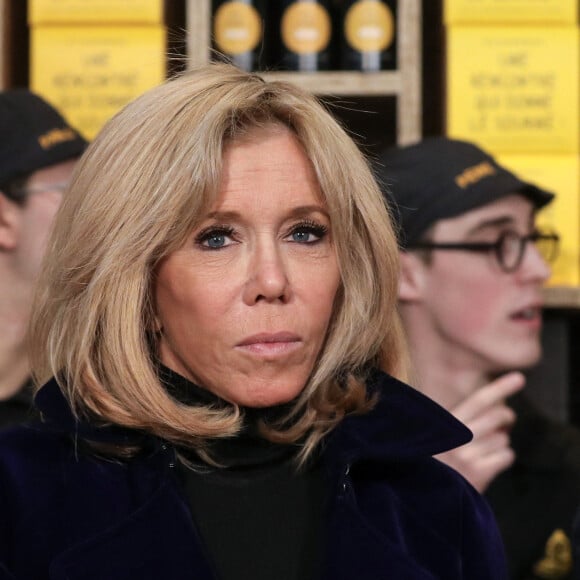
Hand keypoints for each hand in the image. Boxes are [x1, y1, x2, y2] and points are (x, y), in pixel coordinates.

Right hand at [435, 372, 524, 492]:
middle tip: (506, 418)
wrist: (422, 493)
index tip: (519, 378)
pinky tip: (489, 462)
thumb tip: (496, 407)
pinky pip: (506, 456)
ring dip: (500, 441)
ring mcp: (468, 456)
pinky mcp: (478, 474)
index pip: (478, 400)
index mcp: (446, 423)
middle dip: (507, 416)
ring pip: (503, 438)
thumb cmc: (432, 458)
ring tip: (485, 448)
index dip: (499, 388)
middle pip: (497, 416)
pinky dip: (502, 457)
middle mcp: (458, 437)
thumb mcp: (437, 432)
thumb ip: (458, 418)